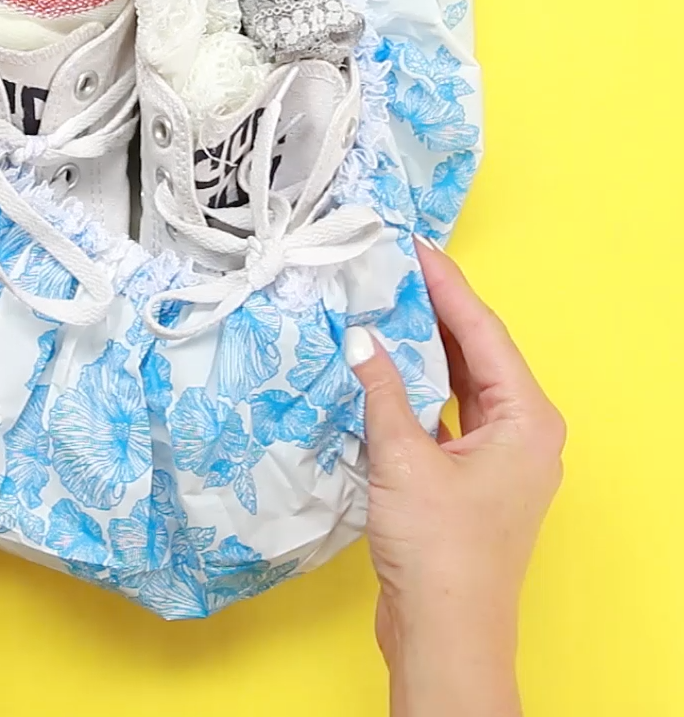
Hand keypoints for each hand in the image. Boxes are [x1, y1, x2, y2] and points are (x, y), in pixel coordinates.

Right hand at [346, 240, 564, 716]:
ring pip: (462, 383)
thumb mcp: (403, 459)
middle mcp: (523, 432)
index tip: (414, 247)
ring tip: (388, 305)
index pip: (483, 332)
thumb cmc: (438, 549)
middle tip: (396, 268)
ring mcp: (500, 457)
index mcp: (526, 420)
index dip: (446, 286)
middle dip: (437, 311)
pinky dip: (419, 388)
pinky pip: (448, 412)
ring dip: (427, 348)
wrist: (444, 636)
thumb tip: (357, 336)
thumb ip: (381, 390)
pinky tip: (387, 368)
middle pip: (478, 353)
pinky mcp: (472, 477)